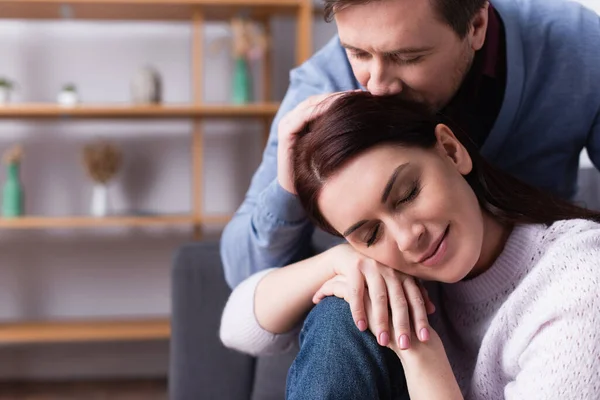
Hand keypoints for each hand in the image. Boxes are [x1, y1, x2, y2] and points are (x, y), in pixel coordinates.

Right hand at [276, 92, 351, 193]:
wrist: (294, 192)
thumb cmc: (315, 172)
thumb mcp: (328, 147)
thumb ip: (336, 133)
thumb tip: (361, 120)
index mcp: (302, 120)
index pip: (323, 101)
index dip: (341, 97)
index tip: (362, 96)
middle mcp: (293, 119)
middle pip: (318, 100)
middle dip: (339, 96)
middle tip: (359, 94)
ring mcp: (287, 124)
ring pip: (311, 104)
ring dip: (331, 100)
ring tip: (350, 99)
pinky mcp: (285, 132)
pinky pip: (303, 116)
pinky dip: (318, 110)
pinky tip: (335, 109)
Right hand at [314, 244, 435, 349]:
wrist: (347, 254)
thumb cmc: (375, 272)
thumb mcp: (395, 280)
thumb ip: (413, 292)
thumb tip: (432, 310)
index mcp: (402, 274)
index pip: (415, 299)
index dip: (420, 318)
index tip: (425, 339)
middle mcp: (390, 270)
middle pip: (398, 300)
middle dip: (402, 324)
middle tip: (405, 345)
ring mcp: (372, 268)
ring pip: (379, 298)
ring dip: (381, 321)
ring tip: (383, 341)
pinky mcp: (354, 269)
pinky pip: (356, 293)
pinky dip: (358, 310)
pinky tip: (361, 327)